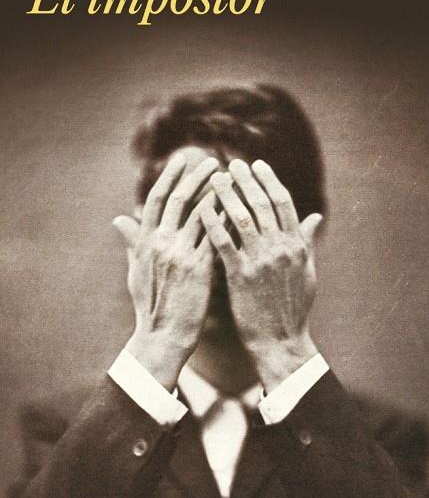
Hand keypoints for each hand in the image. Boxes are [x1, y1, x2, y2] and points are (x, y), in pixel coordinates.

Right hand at [113, 153, 218, 389]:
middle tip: (211, 161)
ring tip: (231, 178)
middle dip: (196, 177)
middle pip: (180, 200)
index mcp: (145, 242)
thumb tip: (120, 219)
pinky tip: (240, 207)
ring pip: (201, 215)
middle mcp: (160, 244)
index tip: (183, 159)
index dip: (170, 177)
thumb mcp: (135, 270)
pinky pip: (216, 237)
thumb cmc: (149, 306)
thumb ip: (132, 242)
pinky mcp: (199, 269)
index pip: (157, 200)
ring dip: (217, 193)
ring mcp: (180, 255)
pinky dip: (227, 220)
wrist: (160, 337)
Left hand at [200, 158, 321, 391]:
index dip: (269, 181)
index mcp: (296, 245)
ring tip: (215, 178)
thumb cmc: (293, 308)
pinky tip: (201, 209)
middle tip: (232, 164)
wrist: (281, 342)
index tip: (257, 166)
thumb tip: (313, 216)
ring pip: (242, 219)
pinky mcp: (240, 277)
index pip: (282, 203)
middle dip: (246, 181)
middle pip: (261, 205)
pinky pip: (224, 245)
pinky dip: (212, 224)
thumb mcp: (307, 271)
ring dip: (228, 196)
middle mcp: (280, 249)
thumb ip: (307, 241)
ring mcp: (260, 262)